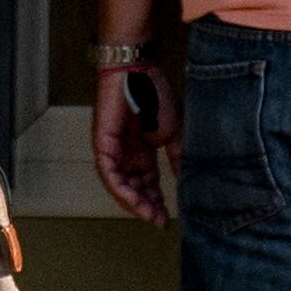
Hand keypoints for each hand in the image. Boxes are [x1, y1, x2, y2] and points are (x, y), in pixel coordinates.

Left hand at [90, 66, 176, 225]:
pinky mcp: (102, 144)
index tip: (168, 216)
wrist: (138, 70)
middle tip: (159, 220)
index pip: (148, 183)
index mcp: (142, 151)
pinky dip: (120, 189)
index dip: (158, 201)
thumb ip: (177, 159)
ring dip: (134, 202)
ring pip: (120, 185)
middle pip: (134, 188)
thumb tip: (187, 181)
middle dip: (147, 206)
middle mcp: (126, 154)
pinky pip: (109, 173)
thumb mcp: (173, 133)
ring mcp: (113, 150)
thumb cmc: (154, 94)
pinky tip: (133, 200)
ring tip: (149, 214)